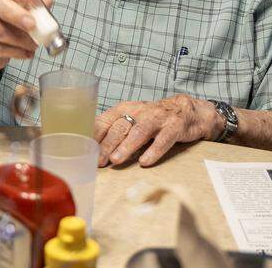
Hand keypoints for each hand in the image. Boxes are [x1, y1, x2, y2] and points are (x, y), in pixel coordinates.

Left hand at [94, 95, 218, 167]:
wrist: (186, 110)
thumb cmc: (152, 119)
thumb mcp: (132, 119)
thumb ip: (114, 130)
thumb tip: (90, 149)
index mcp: (125, 109)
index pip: (105, 121)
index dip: (94, 136)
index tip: (84, 151)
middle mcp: (139, 111)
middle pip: (120, 127)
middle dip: (107, 145)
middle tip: (99, 161)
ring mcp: (158, 118)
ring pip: (139, 132)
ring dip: (126, 146)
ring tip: (116, 160)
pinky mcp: (175, 127)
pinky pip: (163, 139)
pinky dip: (153, 151)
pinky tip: (145, 162)